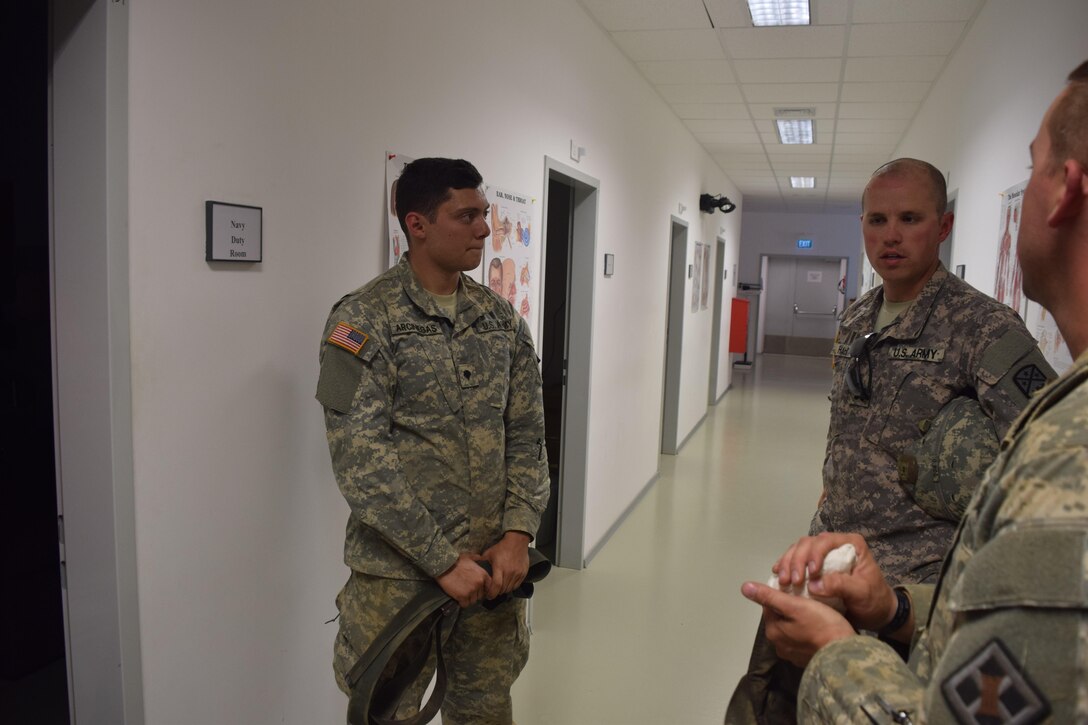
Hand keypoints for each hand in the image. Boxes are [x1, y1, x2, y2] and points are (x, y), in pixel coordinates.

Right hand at [436, 553, 490, 607]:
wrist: (444, 566)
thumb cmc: (455, 561)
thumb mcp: (469, 557)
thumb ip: (477, 558)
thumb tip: (480, 557)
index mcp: (483, 574)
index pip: (489, 587)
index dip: (483, 589)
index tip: (478, 589)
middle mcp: (479, 583)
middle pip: (480, 595)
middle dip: (474, 594)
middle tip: (466, 590)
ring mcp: (471, 590)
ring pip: (473, 601)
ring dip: (468, 599)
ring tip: (461, 593)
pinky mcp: (462, 596)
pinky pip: (465, 604)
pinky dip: (461, 602)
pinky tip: (458, 597)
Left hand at [481, 531, 530, 599]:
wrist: (517, 541)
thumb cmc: (502, 547)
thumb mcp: (489, 553)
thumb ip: (482, 562)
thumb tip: (473, 569)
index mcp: (499, 568)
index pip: (496, 586)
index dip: (491, 593)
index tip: (488, 595)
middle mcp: (509, 572)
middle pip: (502, 589)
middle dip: (496, 592)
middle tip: (493, 591)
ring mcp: (517, 573)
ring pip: (510, 588)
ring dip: (504, 590)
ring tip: (500, 587)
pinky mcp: (523, 573)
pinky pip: (517, 585)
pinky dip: (512, 586)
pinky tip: (508, 583)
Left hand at [741, 581, 854, 666]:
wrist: (845, 654)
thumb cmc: (821, 625)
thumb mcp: (795, 606)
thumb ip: (770, 596)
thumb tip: (744, 587)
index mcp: (772, 632)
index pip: (769, 606)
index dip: (782, 594)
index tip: (797, 590)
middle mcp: (778, 646)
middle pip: (780, 618)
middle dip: (790, 608)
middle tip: (808, 600)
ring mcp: (793, 656)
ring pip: (791, 629)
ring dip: (798, 621)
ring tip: (815, 612)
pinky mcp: (806, 660)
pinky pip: (802, 641)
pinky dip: (807, 633)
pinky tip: (819, 627)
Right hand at [771, 532, 898, 632]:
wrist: (876, 613)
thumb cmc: (873, 601)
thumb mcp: (862, 593)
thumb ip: (841, 585)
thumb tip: (813, 584)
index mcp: (850, 544)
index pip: (826, 541)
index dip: (814, 554)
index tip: (810, 574)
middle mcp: (835, 545)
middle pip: (808, 543)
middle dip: (796, 560)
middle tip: (791, 581)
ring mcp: (824, 555)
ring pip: (798, 550)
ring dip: (787, 564)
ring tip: (783, 581)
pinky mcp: (814, 566)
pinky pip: (796, 560)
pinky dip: (786, 567)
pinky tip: (778, 576)